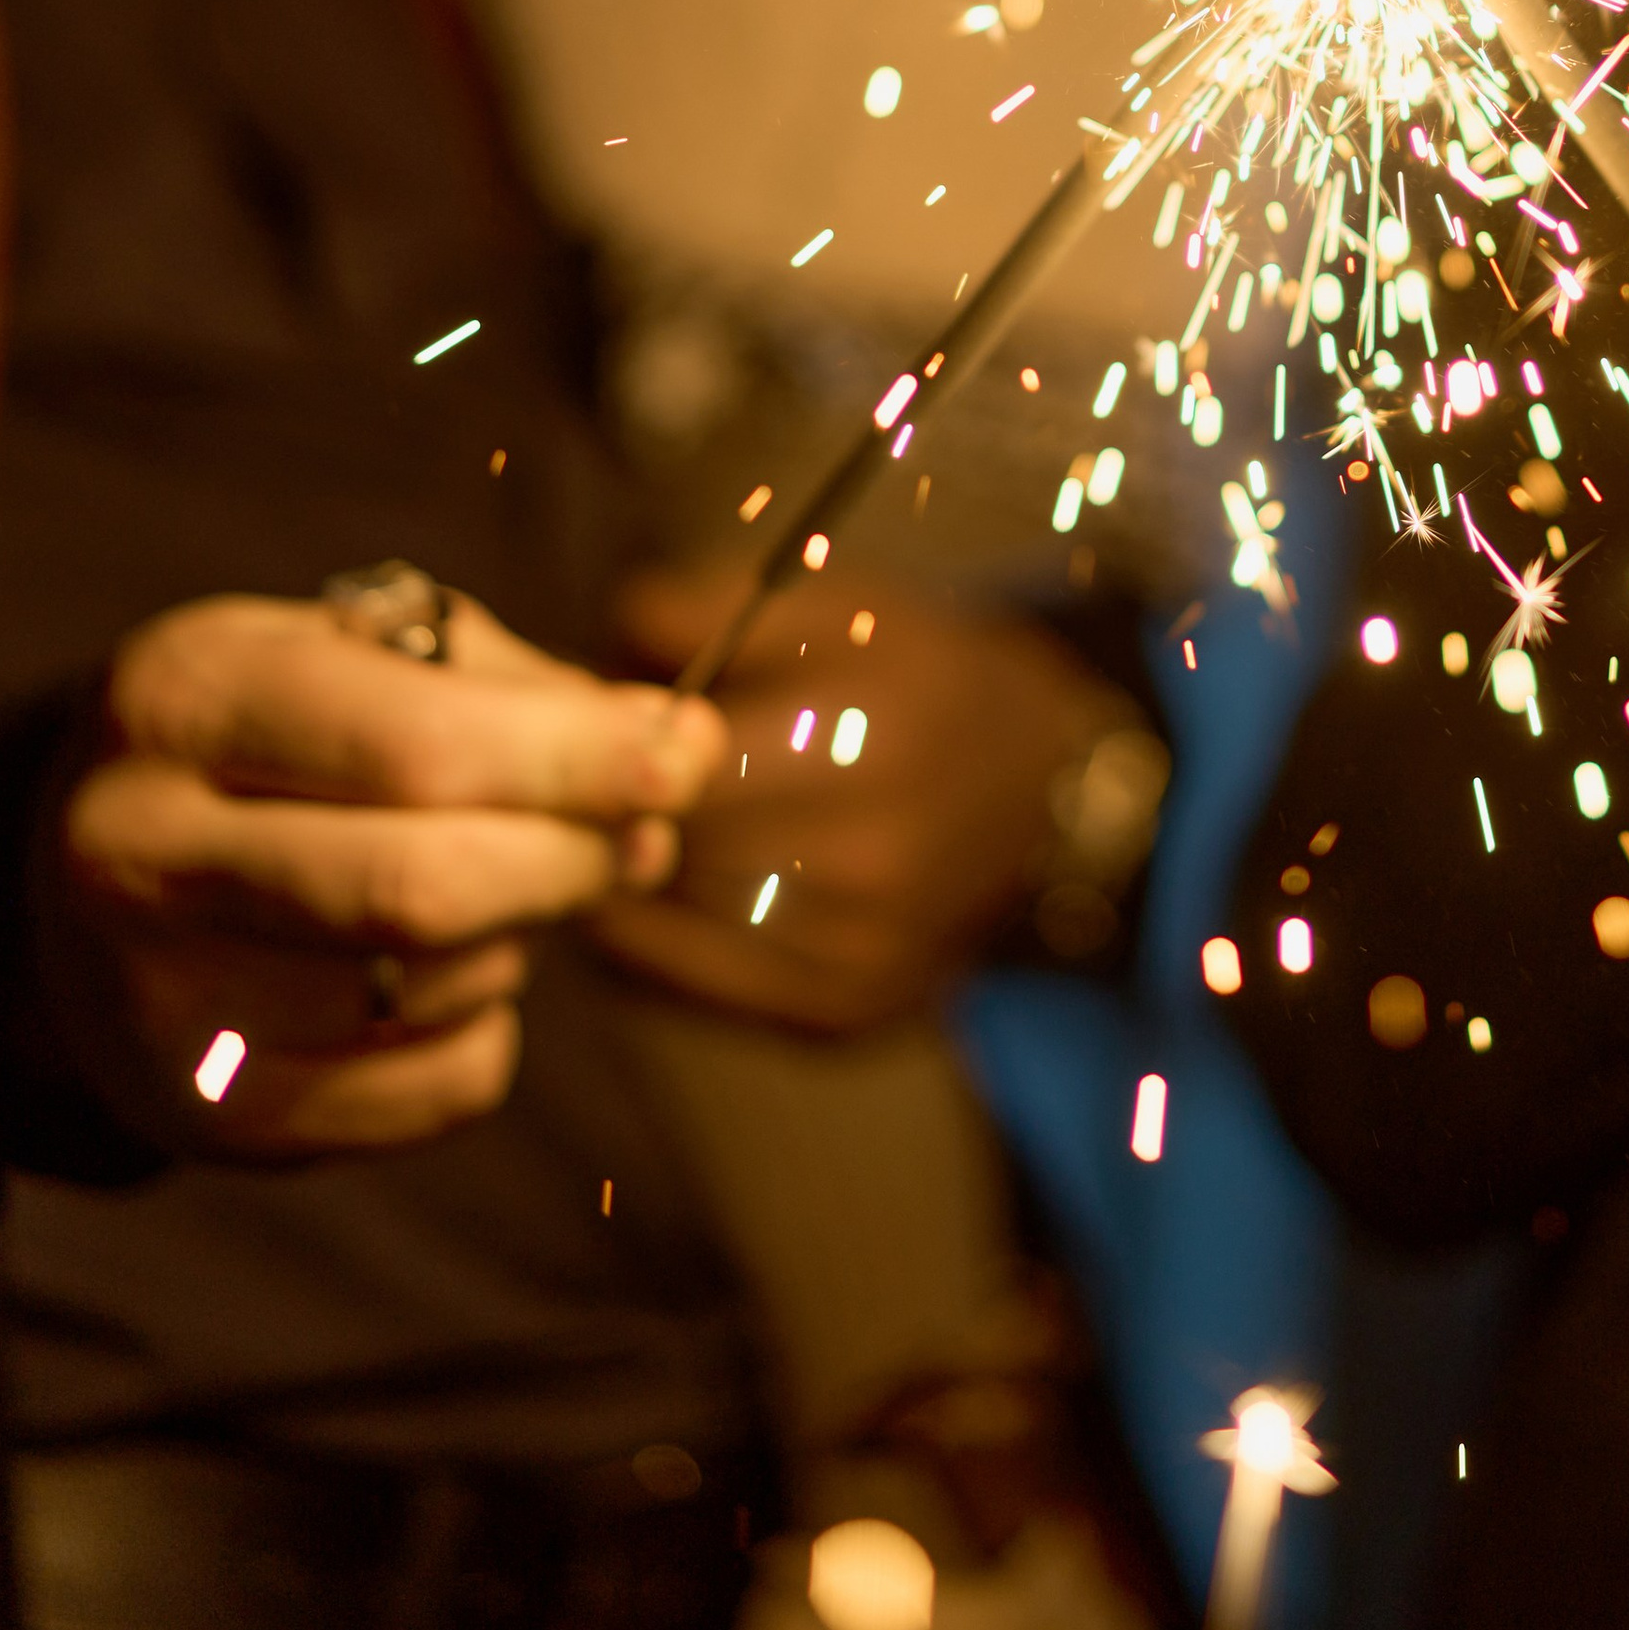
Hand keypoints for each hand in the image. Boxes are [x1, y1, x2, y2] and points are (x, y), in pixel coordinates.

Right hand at [60, 594, 724, 1153]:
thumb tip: (669, 756)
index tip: (684, 752)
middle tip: (643, 833)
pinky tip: (451, 973)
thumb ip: (513, 688)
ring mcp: (158, 1003)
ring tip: (511, 884)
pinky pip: (431, 1090)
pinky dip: (486, 1029)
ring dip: (526, 934)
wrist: (76, 874)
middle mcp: (140, 853)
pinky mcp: (207, 1117)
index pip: (420, 746)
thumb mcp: (353, 649)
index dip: (580, 758)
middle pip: (428, 885)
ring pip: (436, 987)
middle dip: (575, 857)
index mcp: (184, 699)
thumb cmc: (266, 737)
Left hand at [593, 565, 1136, 1032]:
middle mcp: (867, 858)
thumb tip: (602, 639)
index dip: (609, 748)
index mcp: (868, 734)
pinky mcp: (840, 1019)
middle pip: (665, 846)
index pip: (677, 765)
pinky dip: (647, 940)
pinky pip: (689, 987)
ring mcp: (853, 955)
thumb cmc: (929, 683)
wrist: (1053, 801)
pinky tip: (642, 893)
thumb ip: (717, 611)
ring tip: (601, 830)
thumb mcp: (848, 610)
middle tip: (575, 782)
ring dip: (616, 877)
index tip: (585, 728)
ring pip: (664, 924)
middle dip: (607, 811)